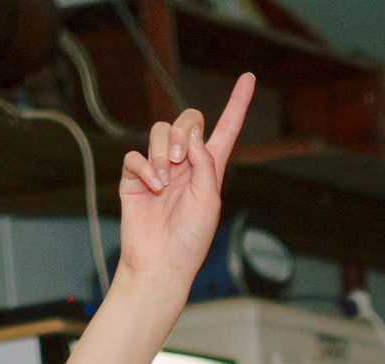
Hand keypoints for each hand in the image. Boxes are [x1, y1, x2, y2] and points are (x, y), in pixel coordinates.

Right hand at [115, 73, 255, 291]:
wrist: (161, 263)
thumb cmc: (191, 240)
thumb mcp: (209, 201)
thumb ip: (205, 165)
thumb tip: (195, 134)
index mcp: (211, 169)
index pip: (226, 129)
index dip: (237, 104)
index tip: (249, 78)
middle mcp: (186, 164)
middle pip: (187, 121)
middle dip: (184, 131)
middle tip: (180, 158)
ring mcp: (159, 168)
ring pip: (160, 132)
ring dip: (163, 151)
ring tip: (163, 180)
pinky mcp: (135, 177)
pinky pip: (136, 155)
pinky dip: (144, 167)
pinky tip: (151, 187)